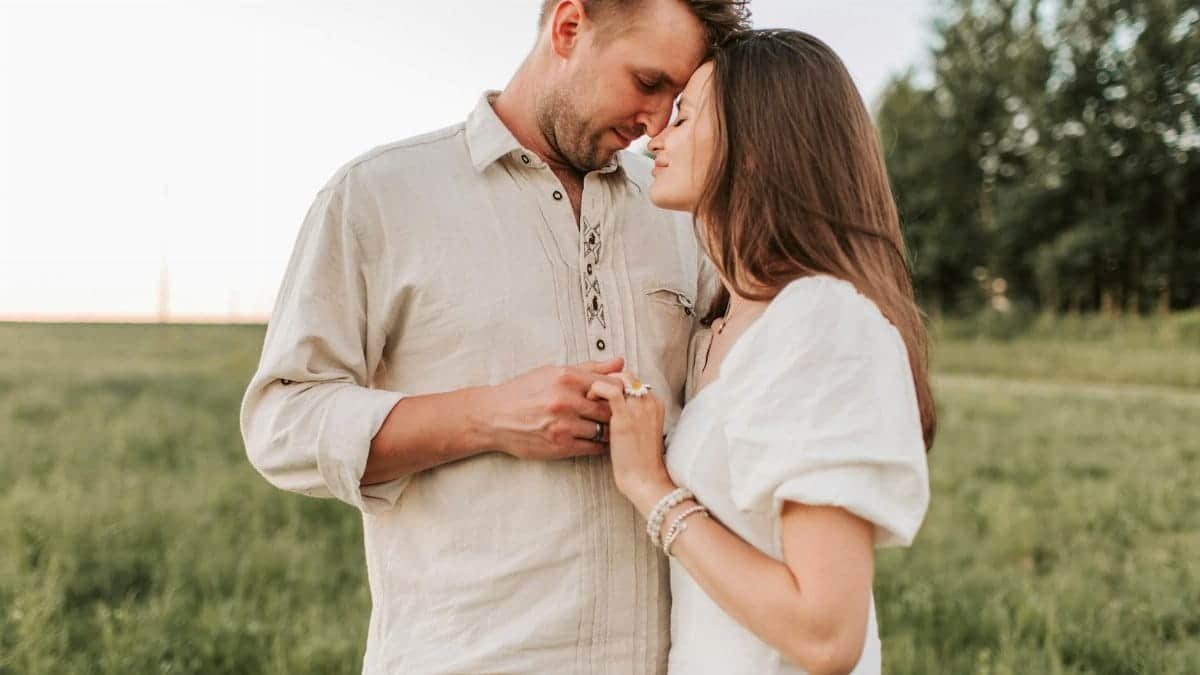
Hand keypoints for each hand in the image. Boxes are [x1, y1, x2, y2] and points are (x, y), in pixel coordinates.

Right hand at [481, 358, 624, 460]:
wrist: (494, 417)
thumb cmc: (524, 391)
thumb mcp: (553, 372)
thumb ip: (590, 368)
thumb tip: (621, 362)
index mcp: (566, 377)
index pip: (611, 384)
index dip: (619, 392)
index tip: (618, 396)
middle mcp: (565, 400)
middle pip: (610, 409)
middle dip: (616, 412)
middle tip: (617, 414)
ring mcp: (562, 425)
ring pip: (604, 430)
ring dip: (608, 430)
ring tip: (606, 427)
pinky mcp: (560, 446)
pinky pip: (593, 447)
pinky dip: (599, 444)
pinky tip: (595, 439)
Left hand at [587, 371, 675, 515]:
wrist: (644, 479)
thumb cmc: (638, 459)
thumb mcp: (639, 430)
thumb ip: (631, 413)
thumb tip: (613, 404)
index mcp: (655, 403)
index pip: (632, 379)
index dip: (613, 381)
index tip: (599, 391)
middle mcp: (650, 401)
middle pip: (626, 375)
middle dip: (606, 378)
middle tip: (592, 391)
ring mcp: (640, 408)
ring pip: (619, 378)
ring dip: (600, 382)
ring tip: (589, 396)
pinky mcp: (626, 417)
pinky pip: (611, 391)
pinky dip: (597, 390)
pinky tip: (590, 401)